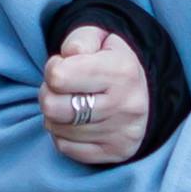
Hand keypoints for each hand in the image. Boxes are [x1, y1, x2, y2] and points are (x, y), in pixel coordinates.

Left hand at [40, 25, 147, 166]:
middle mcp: (125, 106)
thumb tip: (68, 55)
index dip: (53, 68)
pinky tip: (77, 122)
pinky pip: (66, 148)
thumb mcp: (98, 38)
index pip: (58, 77)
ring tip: (71, 103)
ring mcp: (122, 133)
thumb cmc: (110, 61)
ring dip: (56, 115)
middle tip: (61, 87)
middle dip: (48, 93)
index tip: (63, 65)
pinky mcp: (116, 153)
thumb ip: (79, 39)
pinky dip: (64, 135)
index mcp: (122, 72)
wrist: (141, 91)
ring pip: (57, 129)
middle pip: (52, 107)